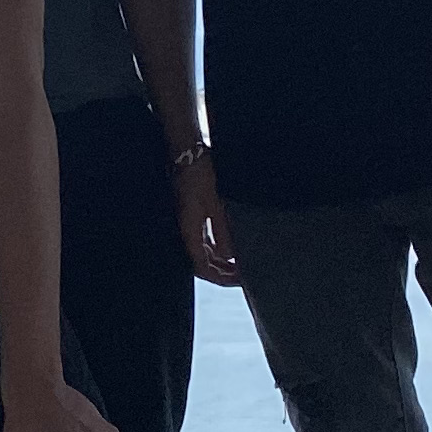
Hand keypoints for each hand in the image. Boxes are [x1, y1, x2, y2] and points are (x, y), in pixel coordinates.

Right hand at [171, 156, 240, 285]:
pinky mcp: (193, 213)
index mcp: (189, 230)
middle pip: (203, 263)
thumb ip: (222, 229)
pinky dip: (218, 248)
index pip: (203, 267)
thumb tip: (230, 255)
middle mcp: (187, 230)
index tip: (240, 280)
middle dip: (223, 273)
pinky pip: (205, 239)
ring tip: (240, 264)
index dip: (221, 278)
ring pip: (204, 252)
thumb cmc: (199, 173)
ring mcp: (189, 222)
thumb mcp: (215, 202)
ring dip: (221, 261)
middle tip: (243, 276)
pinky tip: (231, 246)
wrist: (187, 151)